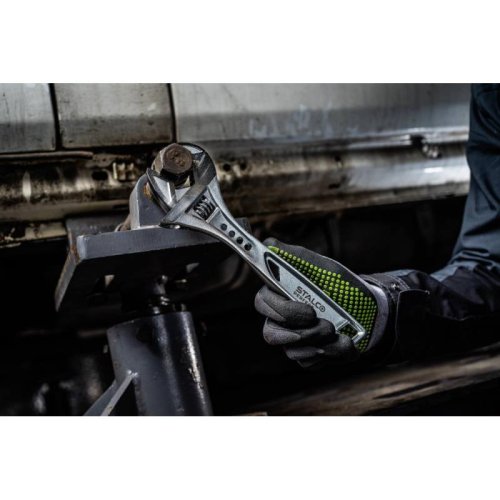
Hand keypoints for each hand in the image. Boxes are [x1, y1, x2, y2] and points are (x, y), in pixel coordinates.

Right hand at [254, 238, 384, 367]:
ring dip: (320, 343)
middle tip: (327, 326)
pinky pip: (310, 362)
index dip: (282, 310)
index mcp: (280, 295)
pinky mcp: (307, 357)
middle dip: (302, 332)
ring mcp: (293, 340)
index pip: (262, 303)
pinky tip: (345, 344)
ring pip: (292, 350)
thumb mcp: (322, 267)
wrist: (370, 311)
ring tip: (340, 334)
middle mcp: (281, 320)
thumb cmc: (341, 286)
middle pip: (271, 333)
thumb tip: (269, 244)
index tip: (309, 310)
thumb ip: (295, 257)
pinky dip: (331, 354)